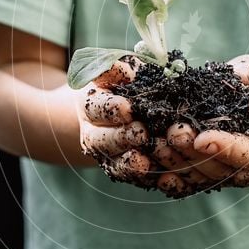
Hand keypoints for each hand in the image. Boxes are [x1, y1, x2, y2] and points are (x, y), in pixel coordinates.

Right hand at [78, 58, 203, 196]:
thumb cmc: (124, 85)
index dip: (111, 109)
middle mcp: (93, 134)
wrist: (119, 111)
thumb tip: (130, 73)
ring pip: (114, 163)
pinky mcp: (121, 170)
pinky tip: (158, 176)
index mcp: (91, 105)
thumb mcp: (122, 71)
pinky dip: (143, 178)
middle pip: (102, 139)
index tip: (128, 108)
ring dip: (130, 163)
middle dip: (122, 137)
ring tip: (146, 161)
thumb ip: (122, 70)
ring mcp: (106, 155)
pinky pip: (130, 178)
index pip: (97, 108)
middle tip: (142, 133)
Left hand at [151, 55, 248, 193]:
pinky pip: (179, 179)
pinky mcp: (198, 172)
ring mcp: (219, 173)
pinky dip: (161, 171)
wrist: (245, 93)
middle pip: (215, 168)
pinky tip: (143, 161)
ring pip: (193, 176)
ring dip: (171, 161)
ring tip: (151, 140)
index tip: (202, 138)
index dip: (224, 147)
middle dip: (190, 152)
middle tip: (170, 131)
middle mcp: (242, 169)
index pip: (246, 154)